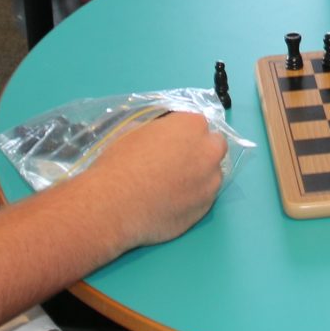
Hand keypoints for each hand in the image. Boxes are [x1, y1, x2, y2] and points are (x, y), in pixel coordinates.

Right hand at [84, 109, 226, 248]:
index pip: (197, 122)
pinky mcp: (205, 208)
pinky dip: (192, 197)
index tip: (170, 141)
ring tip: (172, 185)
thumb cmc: (120, 162)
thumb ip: (159, 129)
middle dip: (201, 150)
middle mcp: (209, 152)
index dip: (183, 131)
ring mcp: (211, 182)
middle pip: (215, 145)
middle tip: (177, 161)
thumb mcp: (135, 130)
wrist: (114, 204)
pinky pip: (204, 198)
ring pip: (212, 174)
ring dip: (199, 175)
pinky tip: (171, 202)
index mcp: (192, 126)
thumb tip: (162, 136)